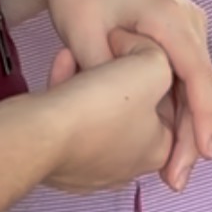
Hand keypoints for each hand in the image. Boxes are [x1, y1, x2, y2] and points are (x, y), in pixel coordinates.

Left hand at [21, 0, 211, 189]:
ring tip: (175, 167)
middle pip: (201, 85)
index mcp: (171, 17)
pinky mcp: (178, 31)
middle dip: (194, 134)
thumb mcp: (83, 32)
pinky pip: (185, 73)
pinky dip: (178, 104)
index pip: (198, 76)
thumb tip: (127, 113)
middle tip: (177, 179)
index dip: (204, 119)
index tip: (203, 156)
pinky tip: (169, 135)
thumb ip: (105, 72)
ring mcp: (188, 23)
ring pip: (195, 82)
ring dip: (187, 123)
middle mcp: (190, 19)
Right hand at [42, 31, 178, 193]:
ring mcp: (92, 166)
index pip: (175, 102)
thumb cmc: (99, 107)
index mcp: (159, 149)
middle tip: (110, 47)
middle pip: (132, 103)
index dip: (158, 66)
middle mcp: (129, 165)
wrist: (37, 136)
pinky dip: (67, 88)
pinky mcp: (60, 159)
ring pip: (98, 107)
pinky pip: (70, 117)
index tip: (139, 45)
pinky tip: (64, 63)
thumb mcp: (151, 68)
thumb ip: (159, 55)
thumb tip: (139, 49)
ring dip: (89, 75)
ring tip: (78, 52)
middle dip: (120, 70)